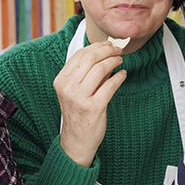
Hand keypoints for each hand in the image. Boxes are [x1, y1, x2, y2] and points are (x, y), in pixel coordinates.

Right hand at [54, 41, 126, 166]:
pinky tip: (123, 74)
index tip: (107, 45)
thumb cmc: (77, 114)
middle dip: (107, 50)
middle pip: (90, 58)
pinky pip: (109, 86)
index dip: (96, 46)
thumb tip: (104, 53)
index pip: (79, 55)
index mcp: (61, 81)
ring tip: (120, 60)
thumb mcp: (75, 91)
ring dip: (113, 61)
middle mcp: (68, 88)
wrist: (76, 140)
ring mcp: (80, 98)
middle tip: (118, 50)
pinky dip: (119, 77)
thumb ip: (86, 73)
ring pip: (100, 69)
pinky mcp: (93, 107)